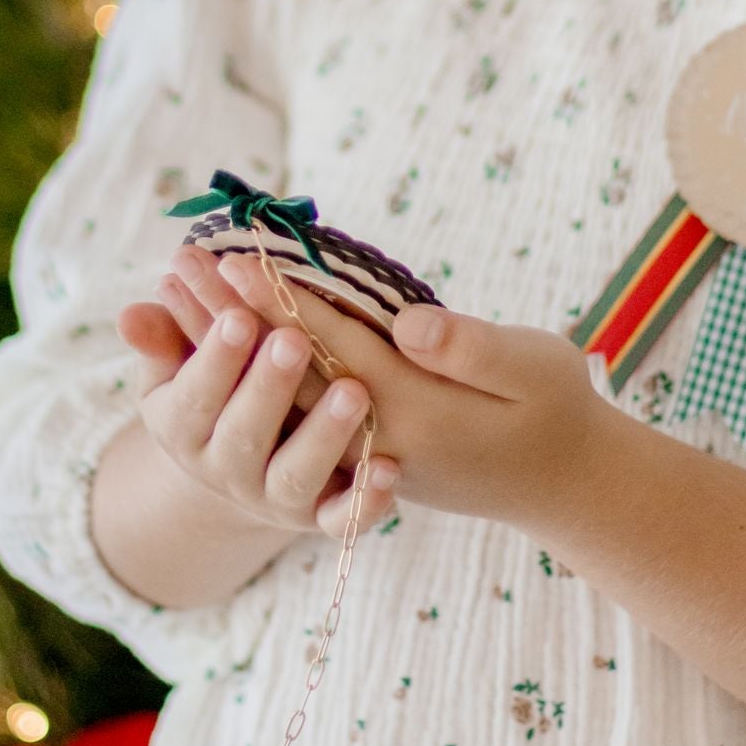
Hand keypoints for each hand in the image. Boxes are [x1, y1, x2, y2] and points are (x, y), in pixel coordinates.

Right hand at [117, 246, 400, 541]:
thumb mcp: (177, 367)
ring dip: (324, 435)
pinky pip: (342, 520)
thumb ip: (161, 340)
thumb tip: (129, 314)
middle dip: (268, 388)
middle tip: (292, 340)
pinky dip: (366, 502)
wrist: (239, 467)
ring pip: (297, 475)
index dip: (216, 359)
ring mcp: (274, 498)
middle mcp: (225, 470)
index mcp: (183, 429)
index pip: (195, 396)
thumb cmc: (213, 391)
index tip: (239, 316)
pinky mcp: (319, 518)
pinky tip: (391, 467)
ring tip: (354, 390)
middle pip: (244, 435)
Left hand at [216, 251, 605, 530]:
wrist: (567, 485)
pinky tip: (228, 334)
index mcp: (417, 414)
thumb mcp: (536, 370)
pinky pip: (301, 406)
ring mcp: (368, 450)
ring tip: (184, 292)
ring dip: (232, 340)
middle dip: (231, 317)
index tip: (231, 259)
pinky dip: (258, 367)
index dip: (281, 303)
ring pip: (285, 389)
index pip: (332, 350)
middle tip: (179, 265)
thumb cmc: (559, 412)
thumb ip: (473, 349)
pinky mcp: (368, 450)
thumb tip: (406, 324)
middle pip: (288, 371)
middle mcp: (377, 439)